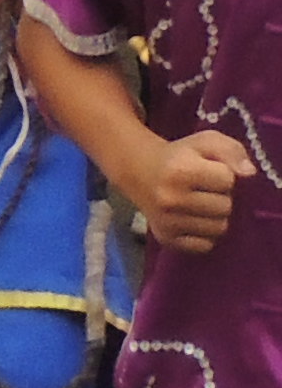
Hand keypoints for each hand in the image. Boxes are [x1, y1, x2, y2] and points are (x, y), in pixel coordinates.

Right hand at [135, 127, 255, 254]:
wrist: (138, 170)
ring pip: (219, 228)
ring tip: (201, 204)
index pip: (227, 179)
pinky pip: (206, 245)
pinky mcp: (167, 239)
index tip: (208, 170)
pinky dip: (205, 234)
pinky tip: (194, 219)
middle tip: (204, 189)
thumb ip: (230, 150)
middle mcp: (171, 198)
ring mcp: (167, 221)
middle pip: (225, 206)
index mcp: (179, 170)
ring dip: (215, 216)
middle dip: (220, 196)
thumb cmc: (178, 156)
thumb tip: (249, 173)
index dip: (222, 173)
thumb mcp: (203, 142)